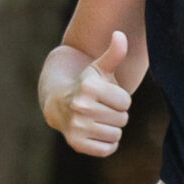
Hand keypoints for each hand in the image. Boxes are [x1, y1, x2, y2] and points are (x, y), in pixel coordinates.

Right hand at [43, 31, 132, 156]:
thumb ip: (114, 53)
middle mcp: (80, 107)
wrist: (58, 103)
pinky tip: (97, 132)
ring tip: (99, 119)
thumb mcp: (99, 67)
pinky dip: (107, 144)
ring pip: (116, 134)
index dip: (120, 99)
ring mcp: (77, 127)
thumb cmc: (87, 84)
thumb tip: (120, 34)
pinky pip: (107, 149)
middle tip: (102, 108)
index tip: (107, 96)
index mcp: (88, 87)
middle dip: (116, 114)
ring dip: (112, 128)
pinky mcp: (76, 144)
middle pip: (122, 118)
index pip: (125, 101)